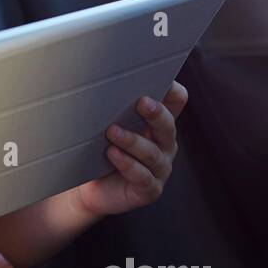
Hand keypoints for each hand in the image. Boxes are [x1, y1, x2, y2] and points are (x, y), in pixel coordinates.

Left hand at [72, 81, 187, 219]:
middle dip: (156, 113)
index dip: (172, 89)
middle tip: (141, 102)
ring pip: (152, 152)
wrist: (90, 189)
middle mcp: (164, 144)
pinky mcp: (150, 189)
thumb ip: (114, 109)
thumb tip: (104, 81)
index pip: (177, 101)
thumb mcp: (109, 126)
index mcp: (158, 123)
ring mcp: (160, 169)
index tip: (161, 77)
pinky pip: (143, 176)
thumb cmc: (100, 151)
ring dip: (132, 140)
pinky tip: (112, 154)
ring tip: (112, 131)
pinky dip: (127, 164)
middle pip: (168, 125)